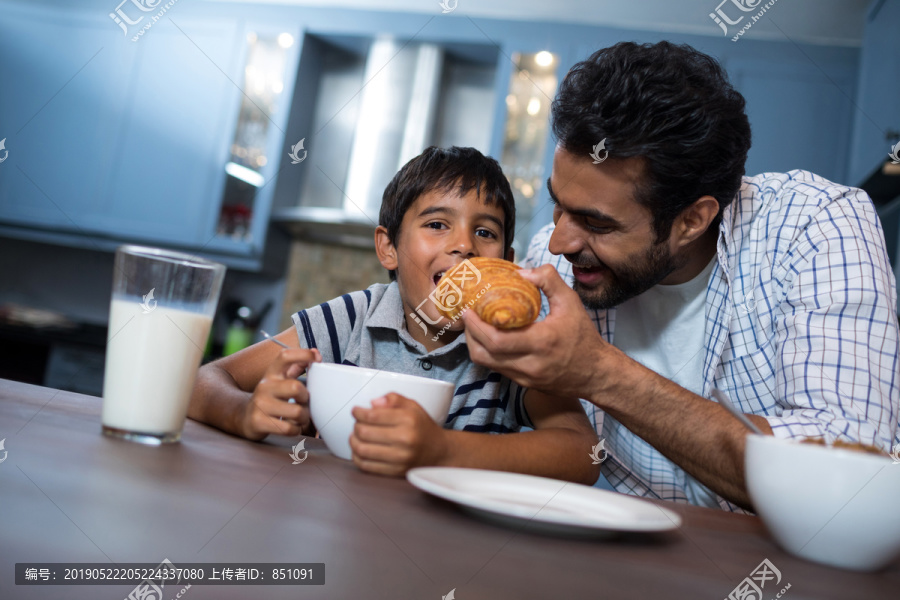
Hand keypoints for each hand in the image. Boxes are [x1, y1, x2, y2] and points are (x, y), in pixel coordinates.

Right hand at [238, 348, 320, 440]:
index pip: (285, 356)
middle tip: (304, 403)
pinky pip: (288, 428)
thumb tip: (315, 353)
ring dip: (304, 418)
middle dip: (306, 398)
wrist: (244, 417)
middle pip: (296, 387)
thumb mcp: (279, 380)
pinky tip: (292, 427)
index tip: (317, 358)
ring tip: (300, 418)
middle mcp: (265, 386)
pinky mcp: (258, 422)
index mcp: (272, 373)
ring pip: (296, 411)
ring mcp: (260, 404)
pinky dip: (295, 430)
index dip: (303, 354)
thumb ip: (296, 367)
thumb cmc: (270, 397)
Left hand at [349, 393, 447, 476]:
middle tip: (357, 423)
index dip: (358, 412)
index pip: (373, 415)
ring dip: (353, 441)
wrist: (439, 452)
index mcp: (408, 420)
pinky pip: (366, 466)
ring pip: (362, 450)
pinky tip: (360, 449)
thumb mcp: (413, 406)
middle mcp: (404, 439)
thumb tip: (373, 403)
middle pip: (364, 432)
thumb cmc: (423, 427)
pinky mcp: (395, 471)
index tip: (356, 411)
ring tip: (355, 436)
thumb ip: (393, 399)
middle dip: (356, 426)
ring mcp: (400, 458)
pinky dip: (357, 457)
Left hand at [463, 264, 617, 400]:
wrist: (596, 373)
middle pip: (484, 354)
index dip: (476, 326)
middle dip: (469, 334)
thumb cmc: (583, 336)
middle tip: (466, 316)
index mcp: (540, 342)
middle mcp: (529, 364)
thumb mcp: (571, 302)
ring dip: (475, 345)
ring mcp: (525, 377)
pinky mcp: (523, 383)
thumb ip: (548, 280)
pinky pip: (497, 368)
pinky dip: (488, 353)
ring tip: (473, 326)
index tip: (468, 310)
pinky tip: (488, 338)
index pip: (496, 340)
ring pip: (487, 364)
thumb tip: (522, 272)